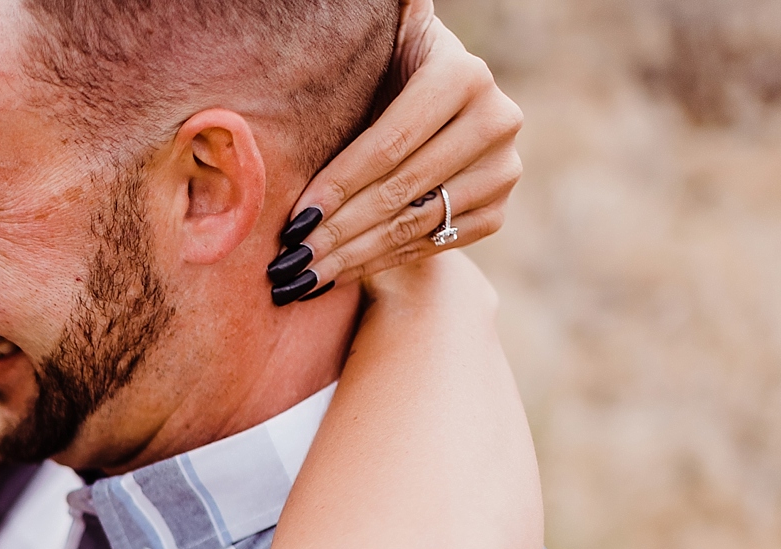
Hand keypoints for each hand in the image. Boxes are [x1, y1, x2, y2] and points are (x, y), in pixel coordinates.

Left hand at [269, 0, 522, 303]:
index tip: (292, 220)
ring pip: (414, 225)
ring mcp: (504, 169)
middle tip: (288, 262)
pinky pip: (433, 245)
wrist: (433, 106)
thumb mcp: (378, 47)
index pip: (388, 146)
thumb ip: (374, 26)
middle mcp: (497, 121)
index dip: (338, 186)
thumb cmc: (383, 75)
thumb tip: (382, 7)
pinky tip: (336, 276)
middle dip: (336, 232)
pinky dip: (380, 263)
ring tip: (302, 279)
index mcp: (463, 75)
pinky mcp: (497, 209)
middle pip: (399, 192)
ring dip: (351, 257)